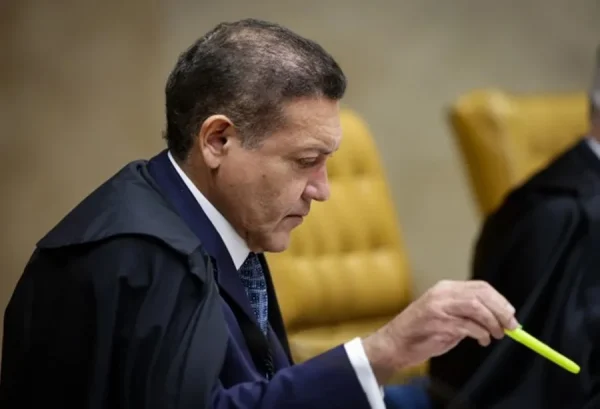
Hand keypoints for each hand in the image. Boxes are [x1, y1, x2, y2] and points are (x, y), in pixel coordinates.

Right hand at [363, 280, 518, 382]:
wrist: (396, 343)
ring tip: (497, 335)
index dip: (500, 300)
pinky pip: (468, 326)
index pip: (481, 287)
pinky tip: (482, 340)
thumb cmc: (423, 332)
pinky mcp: (438, 322)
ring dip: (492, 323)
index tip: (511, 314)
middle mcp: (443, 293)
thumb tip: (499, 318)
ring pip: (476, 307)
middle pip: (481, 295)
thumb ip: (468, 313)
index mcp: (446, 288)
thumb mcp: (447, 315)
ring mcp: (439, 307)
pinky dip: (481, 334)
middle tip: (512, 326)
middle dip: (501, 311)